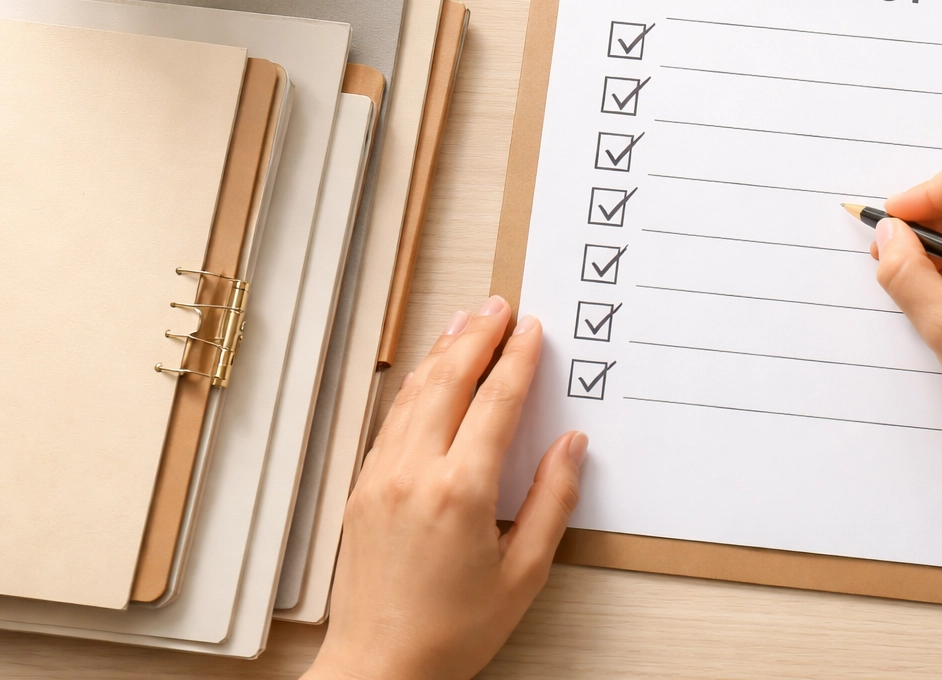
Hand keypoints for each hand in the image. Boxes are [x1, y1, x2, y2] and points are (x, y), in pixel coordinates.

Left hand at [304, 298, 584, 679]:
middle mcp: (414, 475)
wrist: (378, 669)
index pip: (494, 403)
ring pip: (413, 394)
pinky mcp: (362, 489)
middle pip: (448, 381)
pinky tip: (428, 374)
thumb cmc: (449, 633)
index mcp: (459, 493)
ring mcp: (381, 478)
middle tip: (499, 306)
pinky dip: (415, 385)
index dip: (517, 360)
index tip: (531, 331)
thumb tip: (571, 447)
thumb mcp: (523, 575)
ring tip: (465, 322)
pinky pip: (392, 420)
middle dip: (477, 337)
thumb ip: (552, 503)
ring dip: (442, 351)